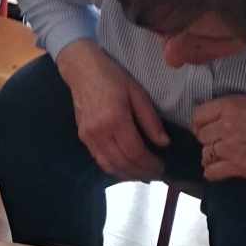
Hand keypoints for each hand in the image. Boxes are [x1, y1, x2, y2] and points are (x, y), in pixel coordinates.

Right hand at [58, 42, 168, 178]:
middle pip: (123, 163)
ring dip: (128, 175)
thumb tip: (164, 143)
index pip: (135, 152)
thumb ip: (150, 120)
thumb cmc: (112, 77)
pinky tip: (127, 167)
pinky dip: (115, 168)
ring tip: (143, 174)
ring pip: (110, 166)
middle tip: (156, 173)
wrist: (82, 70)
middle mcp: (99, 132)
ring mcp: (88, 137)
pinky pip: (100, 161)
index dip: (150, 164)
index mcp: (115, 119)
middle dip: (142, 172)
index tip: (162, 166)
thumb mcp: (137, 93)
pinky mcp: (83, 138)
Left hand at [192, 95, 245, 181]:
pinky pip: (212, 172)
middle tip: (220, 140)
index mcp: (230, 106)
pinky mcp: (238, 167)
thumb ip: (232, 108)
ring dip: (211, 154)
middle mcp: (226, 126)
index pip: (198, 115)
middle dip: (209, 138)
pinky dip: (212, 171)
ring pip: (205, 154)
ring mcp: (230, 148)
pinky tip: (220, 168)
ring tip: (222, 154)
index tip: (207, 126)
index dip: (201, 122)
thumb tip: (216, 117)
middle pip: (201, 135)